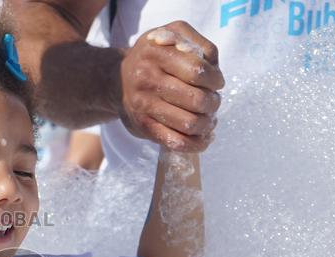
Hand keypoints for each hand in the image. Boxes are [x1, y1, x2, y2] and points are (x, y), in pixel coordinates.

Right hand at [119, 21, 224, 152]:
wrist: (117, 79)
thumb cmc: (154, 57)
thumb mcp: (172, 35)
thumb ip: (198, 44)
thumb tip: (214, 67)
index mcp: (156, 53)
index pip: (198, 71)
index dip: (215, 79)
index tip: (217, 82)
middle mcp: (146, 78)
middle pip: (196, 99)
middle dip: (214, 103)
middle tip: (213, 102)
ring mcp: (143, 105)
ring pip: (189, 123)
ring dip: (207, 124)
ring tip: (208, 118)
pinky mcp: (142, 126)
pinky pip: (175, 142)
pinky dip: (195, 144)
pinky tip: (202, 138)